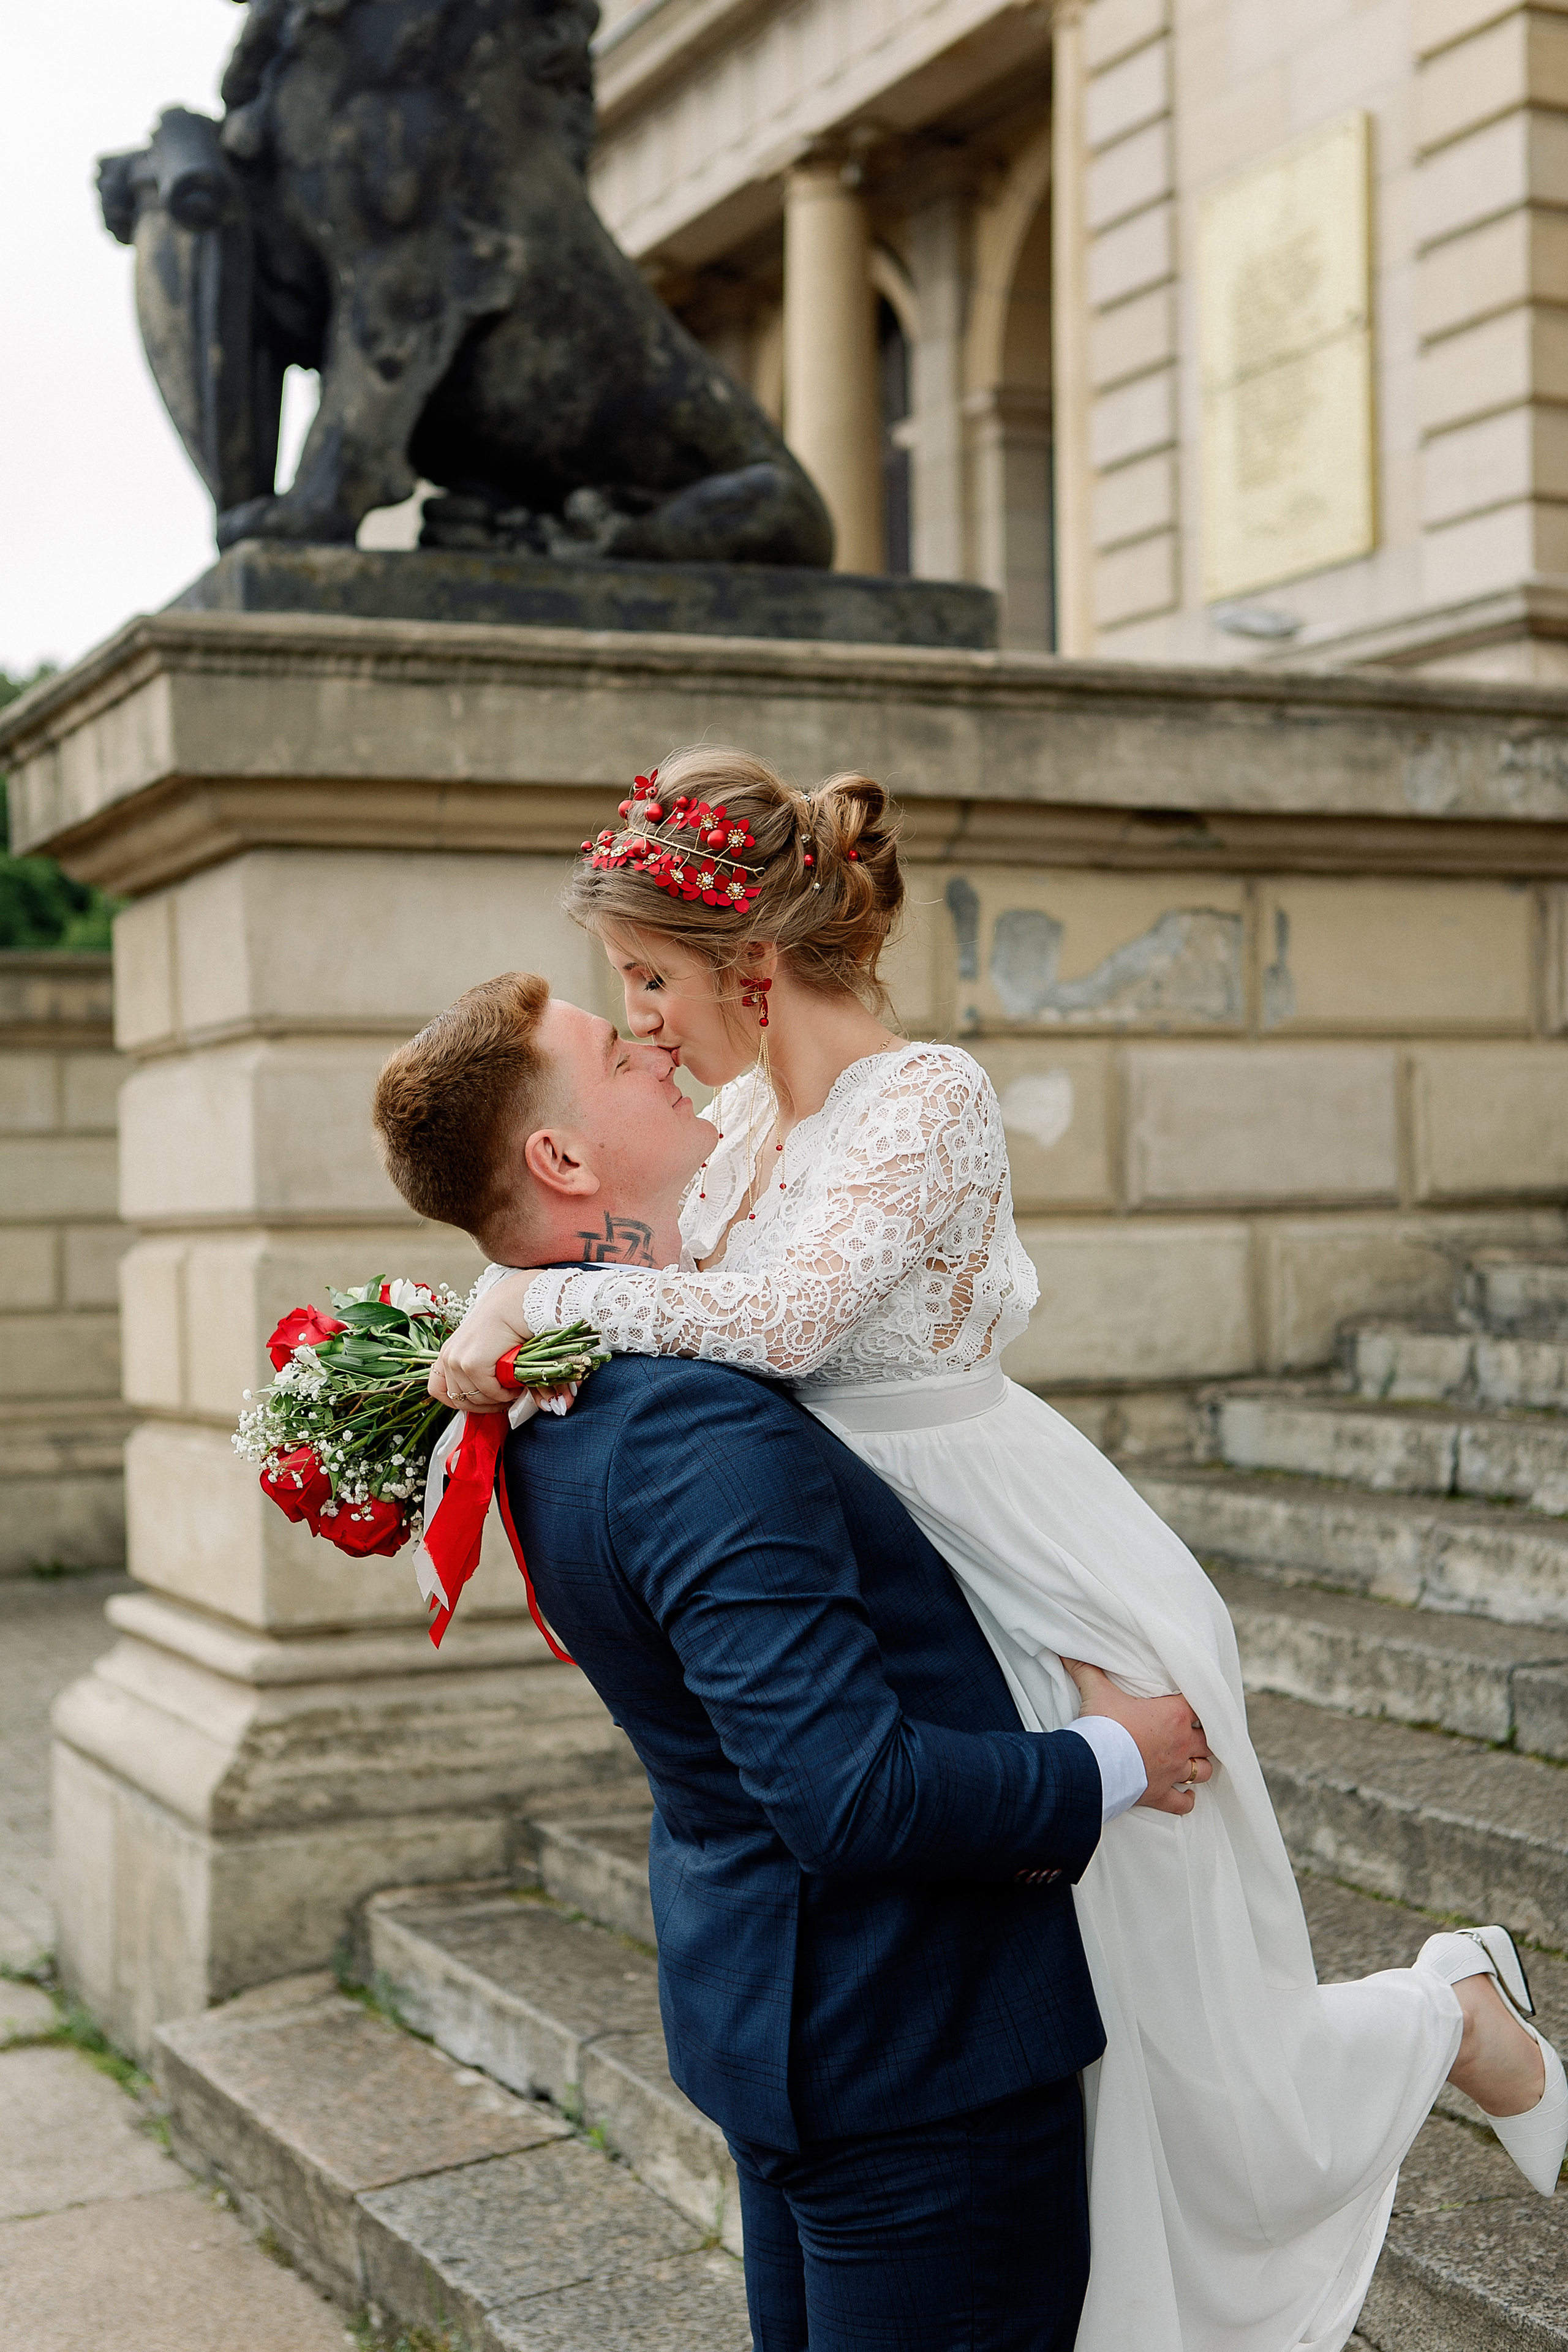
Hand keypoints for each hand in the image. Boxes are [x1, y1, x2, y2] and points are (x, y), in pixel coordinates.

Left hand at [429, 1271, 536, 1412]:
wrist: (516, 1305)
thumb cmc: (505, 1326)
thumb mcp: (488, 1354)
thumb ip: (485, 1378)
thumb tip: (497, 1404)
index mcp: (447, 1355)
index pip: (438, 1391)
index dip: (461, 1402)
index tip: (482, 1402)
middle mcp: (448, 1357)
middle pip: (459, 1401)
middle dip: (484, 1406)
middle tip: (504, 1400)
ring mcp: (457, 1361)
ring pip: (475, 1399)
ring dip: (496, 1400)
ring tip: (512, 1390)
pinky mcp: (472, 1363)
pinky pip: (489, 1392)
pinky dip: (504, 1394)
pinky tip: (515, 1385)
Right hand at [1062, 1658, 1212, 1817]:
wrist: (1094, 1764)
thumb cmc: (1102, 1725)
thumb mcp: (1096, 1690)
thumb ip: (1086, 1669)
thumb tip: (1067, 1652)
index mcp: (1173, 1715)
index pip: (1201, 1705)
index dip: (1197, 1704)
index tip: (1189, 1704)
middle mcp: (1181, 1743)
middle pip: (1208, 1740)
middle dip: (1202, 1737)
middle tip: (1190, 1733)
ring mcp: (1173, 1771)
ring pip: (1203, 1771)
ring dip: (1199, 1766)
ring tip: (1192, 1761)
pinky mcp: (1161, 1795)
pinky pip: (1183, 1803)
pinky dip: (1186, 1800)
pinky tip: (1185, 1794)